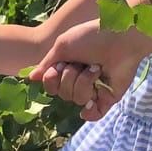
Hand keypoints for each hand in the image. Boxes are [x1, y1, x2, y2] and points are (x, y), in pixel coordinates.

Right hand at [32, 18, 147, 121]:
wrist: (120, 38)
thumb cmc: (92, 37)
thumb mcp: (63, 46)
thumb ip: (47, 64)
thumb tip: (31, 78)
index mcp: (67, 67)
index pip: (50, 85)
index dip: (51, 79)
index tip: (60, 65)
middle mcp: (78, 79)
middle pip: (62, 93)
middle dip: (69, 78)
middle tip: (81, 63)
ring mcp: (94, 89)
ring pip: (76, 99)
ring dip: (84, 82)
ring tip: (96, 68)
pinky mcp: (108, 97)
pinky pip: (95, 114)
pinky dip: (90, 113)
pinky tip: (90, 104)